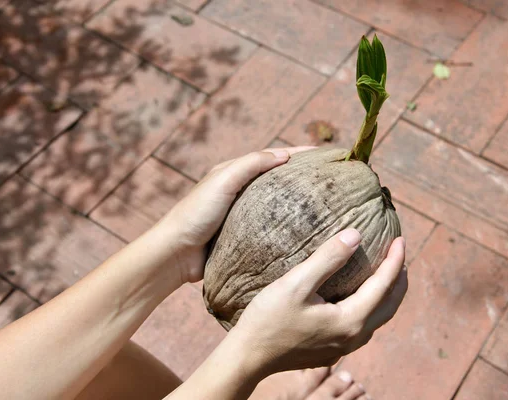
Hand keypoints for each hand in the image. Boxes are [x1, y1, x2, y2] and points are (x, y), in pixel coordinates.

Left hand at [160, 147, 315, 283]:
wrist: (176, 253)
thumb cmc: (196, 213)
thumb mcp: (223, 181)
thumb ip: (250, 164)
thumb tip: (284, 154)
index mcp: (234, 172)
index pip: (273, 156)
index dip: (300, 154)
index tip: (326, 155)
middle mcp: (240, 191)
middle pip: (278, 179)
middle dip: (303, 176)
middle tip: (331, 180)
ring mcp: (243, 214)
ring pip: (277, 204)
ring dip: (298, 202)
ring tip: (326, 205)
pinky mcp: (244, 236)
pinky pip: (271, 227)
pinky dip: (287, 226)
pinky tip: (305, 232)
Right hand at [231, 231, 406, 374]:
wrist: (249, 356)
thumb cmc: (269, 319)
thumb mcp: (296, 283)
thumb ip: (327, 258)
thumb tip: (356, 235)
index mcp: (350, 320)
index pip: (384, 285)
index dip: (394, 260)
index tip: (400, 238)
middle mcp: (353, 337)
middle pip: (390, 306)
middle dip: (399, 279)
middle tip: (399, 255)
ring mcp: (343, 347)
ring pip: (379, 318)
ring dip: (388, 295)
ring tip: (388, 274)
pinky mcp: (332, 350)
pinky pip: (364, 326)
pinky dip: (373, 307)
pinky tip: (361, 298)